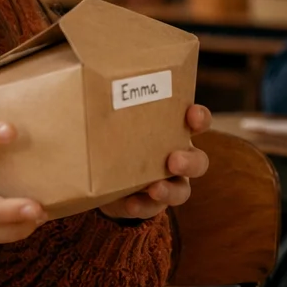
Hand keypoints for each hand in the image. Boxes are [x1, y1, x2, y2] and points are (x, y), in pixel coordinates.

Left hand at [97, 104, 210, 221]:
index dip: (199, 118)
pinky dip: (142, 206)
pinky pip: (152, 208)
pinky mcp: (151, 204)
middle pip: (198, 161)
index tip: (192, 114)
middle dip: (189, 161)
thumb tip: (87, 78)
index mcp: (173, 132)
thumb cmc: (116, 137)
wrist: (102, 175)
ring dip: (169, 190)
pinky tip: (131, 203)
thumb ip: (111, 106)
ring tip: (154, 189)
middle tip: (174, 161)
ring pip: (182, 191)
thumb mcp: (117, 120)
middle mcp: (178, 158)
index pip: (196, 122)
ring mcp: (168, 184)